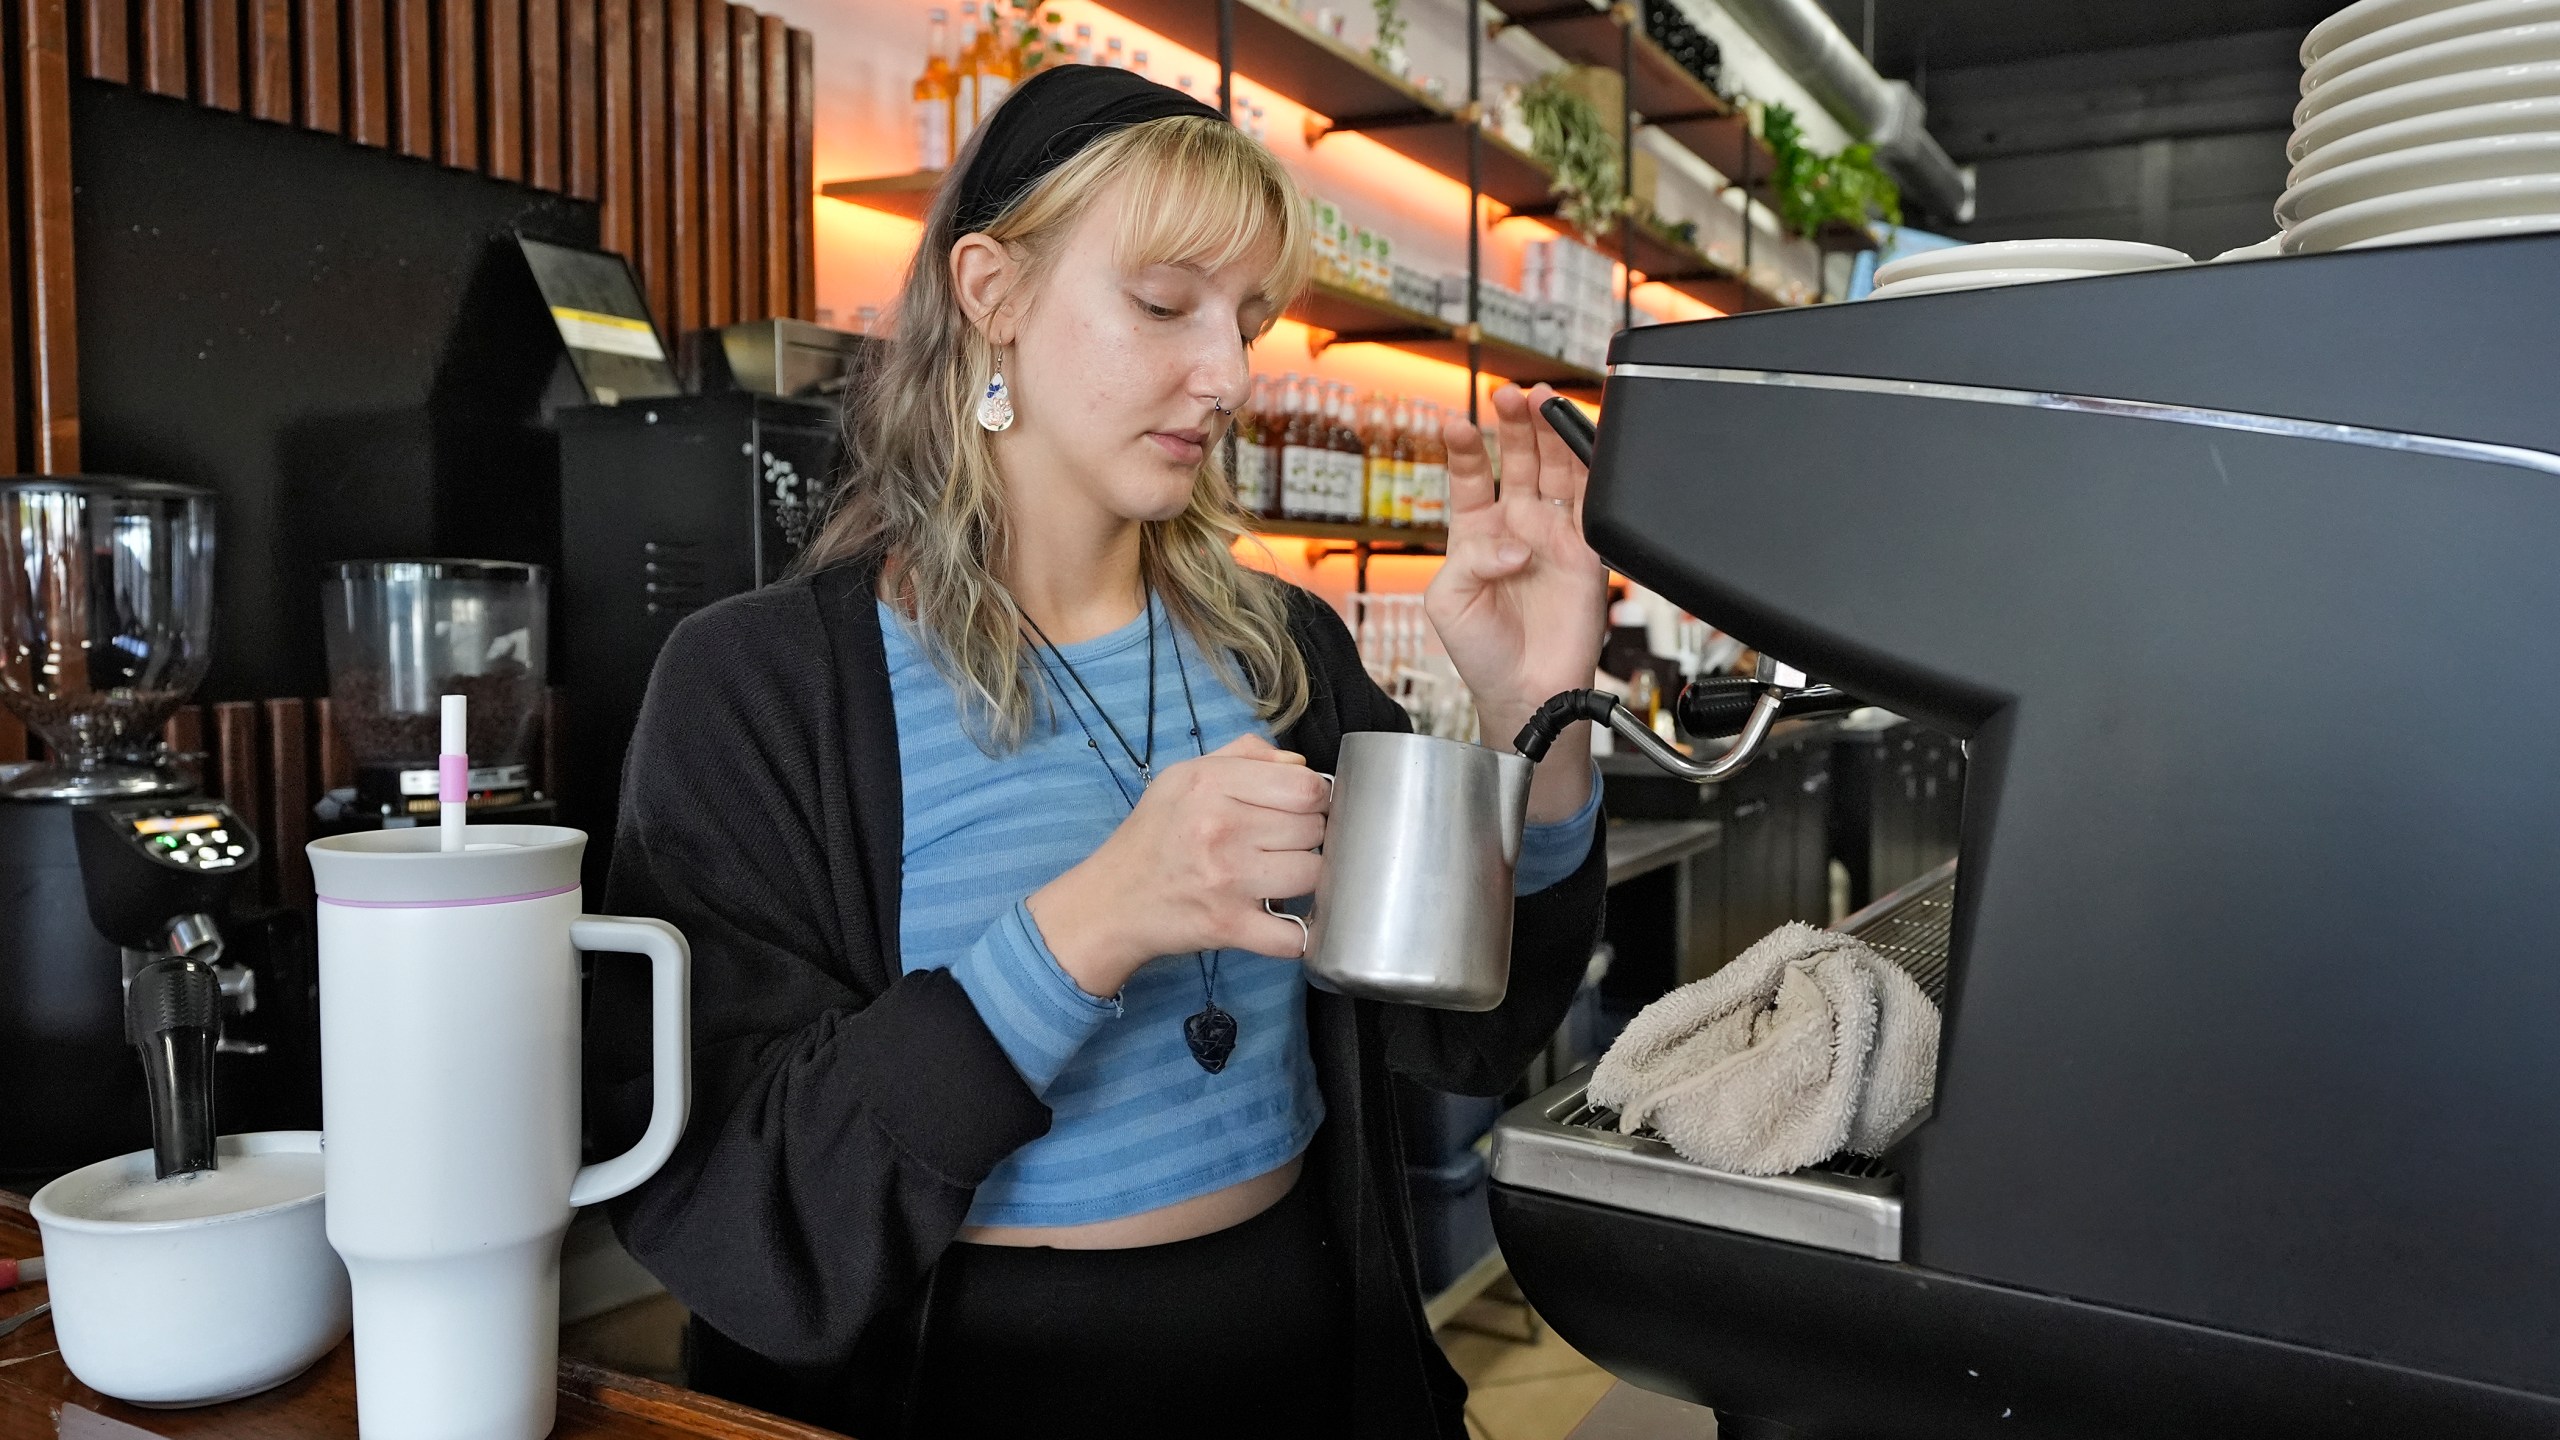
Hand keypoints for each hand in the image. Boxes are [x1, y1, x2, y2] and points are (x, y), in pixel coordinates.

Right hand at [1026, 734, 1328, 996]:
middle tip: (1282, 845)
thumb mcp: (1184, 776)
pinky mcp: (1229, 926)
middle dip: (1307, 837)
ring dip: (1305, 879)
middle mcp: (1219, 827)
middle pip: (1313, 829)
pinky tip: (1283, 919)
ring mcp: (1226, 879)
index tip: (1301, 809)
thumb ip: (1245, 757)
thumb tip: (1300, 765)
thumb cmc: (1153, 836)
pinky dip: (1299, 934)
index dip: (1314, 799)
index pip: (1305, 787)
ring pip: (1313, 874)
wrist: (1111, 900)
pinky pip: (1293, 934)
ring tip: (1281, 876)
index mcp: (1211, 783)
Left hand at [1427, 384, 1608, 818]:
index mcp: (1475, 533)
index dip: (1464, 448)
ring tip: (1543, 402)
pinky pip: (1594, 508)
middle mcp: (1517, 527)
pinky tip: (1584, 446)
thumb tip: (1514, 544)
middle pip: (1519, 460)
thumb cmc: (1480, 651)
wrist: (1523, 694)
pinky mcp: (1587, 557)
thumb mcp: (1447, 601)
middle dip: (1514, 425)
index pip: (1471, 476)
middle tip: (1510, 395)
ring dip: (1552, 436)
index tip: (1455, 424)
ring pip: (1558, 472)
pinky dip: (1592, 475)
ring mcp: (1554, 538)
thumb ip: (1470, 560)